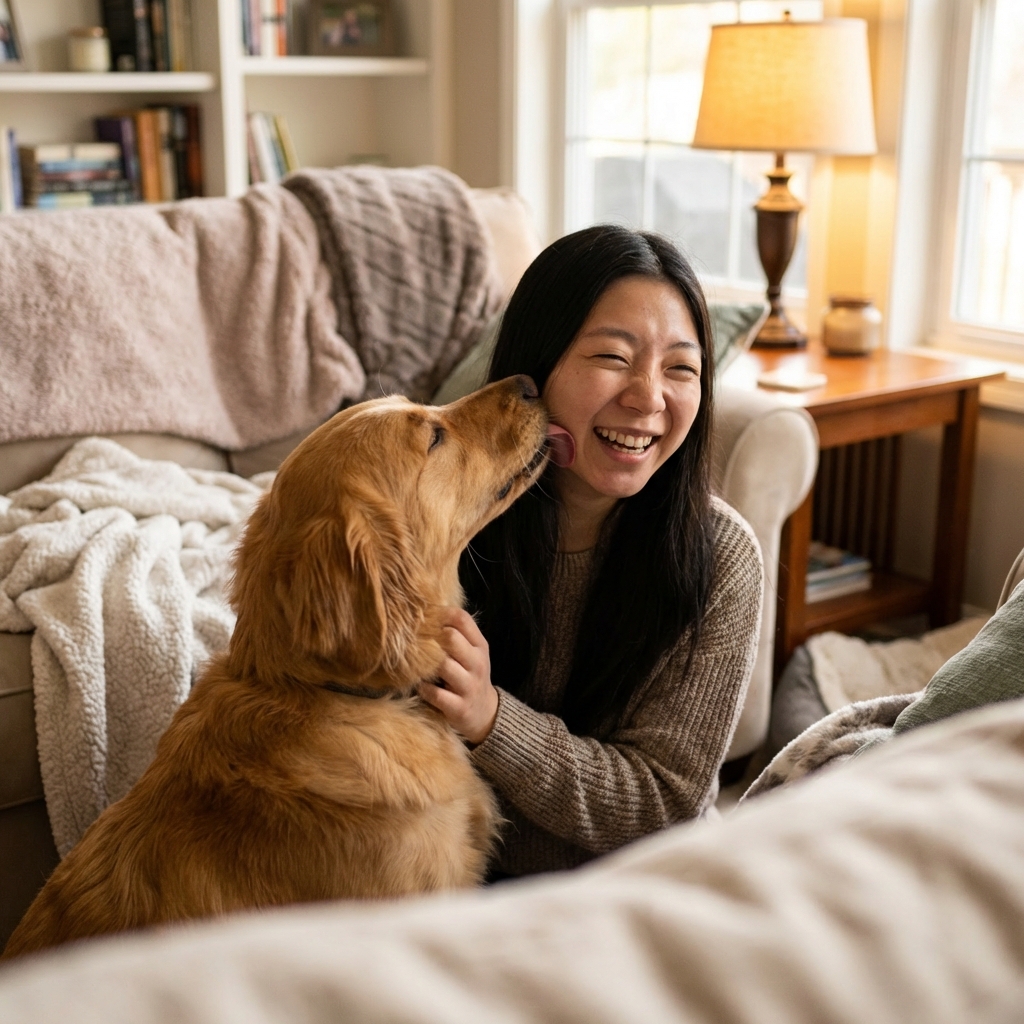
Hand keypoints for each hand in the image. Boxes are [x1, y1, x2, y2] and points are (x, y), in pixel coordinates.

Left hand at [418, 607, 497, 744]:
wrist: (485, 713)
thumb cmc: (470, 676)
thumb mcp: (472, 653)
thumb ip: (457, 634)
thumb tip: (428, 609)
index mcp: (480, 646)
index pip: (462, 619)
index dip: (440, 614)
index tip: (424, 617)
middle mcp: (477, 663)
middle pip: (451, 638)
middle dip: (431, 637)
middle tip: (416, 641)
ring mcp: (469, 686)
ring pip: (443, 665)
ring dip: (425, 664)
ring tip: (415, 664)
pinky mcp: (459, 707)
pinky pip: (435, 693)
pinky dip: (423, 688)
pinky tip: (419, 685)